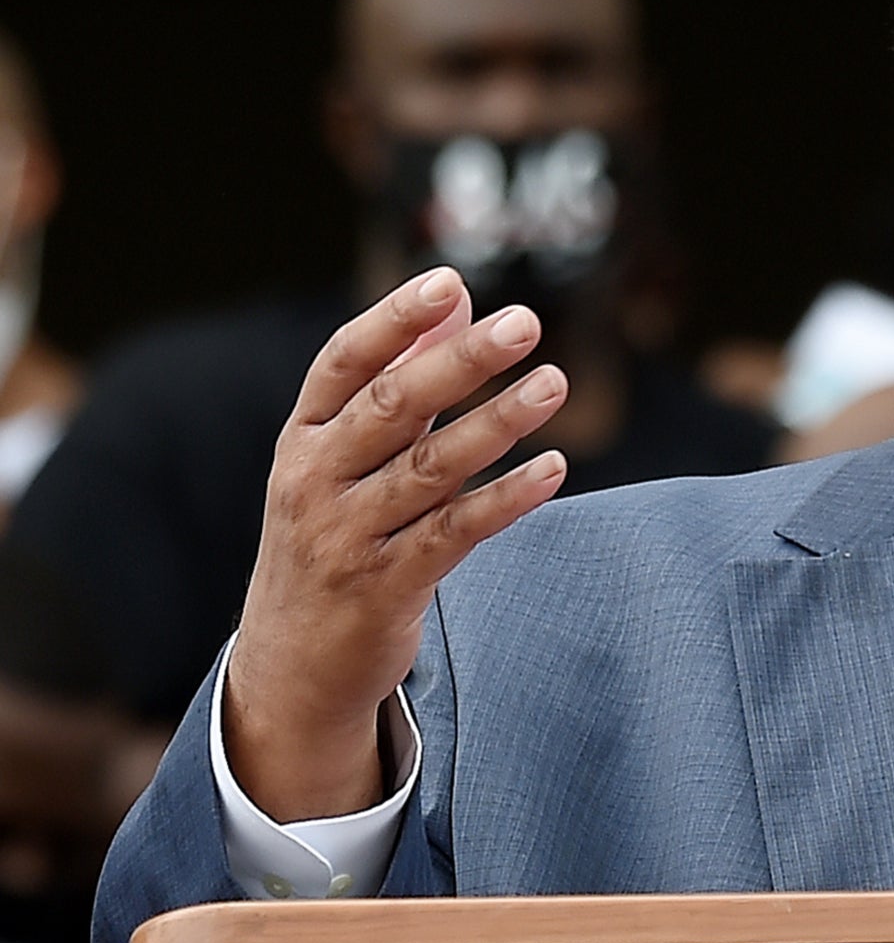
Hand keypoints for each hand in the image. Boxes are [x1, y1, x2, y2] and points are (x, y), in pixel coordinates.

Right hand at [222, 267, 569, 820]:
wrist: (290, 661)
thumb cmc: (333, 530)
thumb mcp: (348, 453)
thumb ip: (404, 375)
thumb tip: (458, 296)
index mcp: (303, 437)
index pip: (343, 363)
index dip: (393, 320)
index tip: (448, 281)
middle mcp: (314, 480)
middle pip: (392, 407)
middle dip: (461, 361)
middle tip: (526, 322)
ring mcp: (346, 536)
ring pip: (430, 469)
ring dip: (498, 423)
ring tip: (554, 384)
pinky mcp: (385, 588)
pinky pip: (454, 533)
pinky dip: (506, 499)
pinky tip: (554, 468)